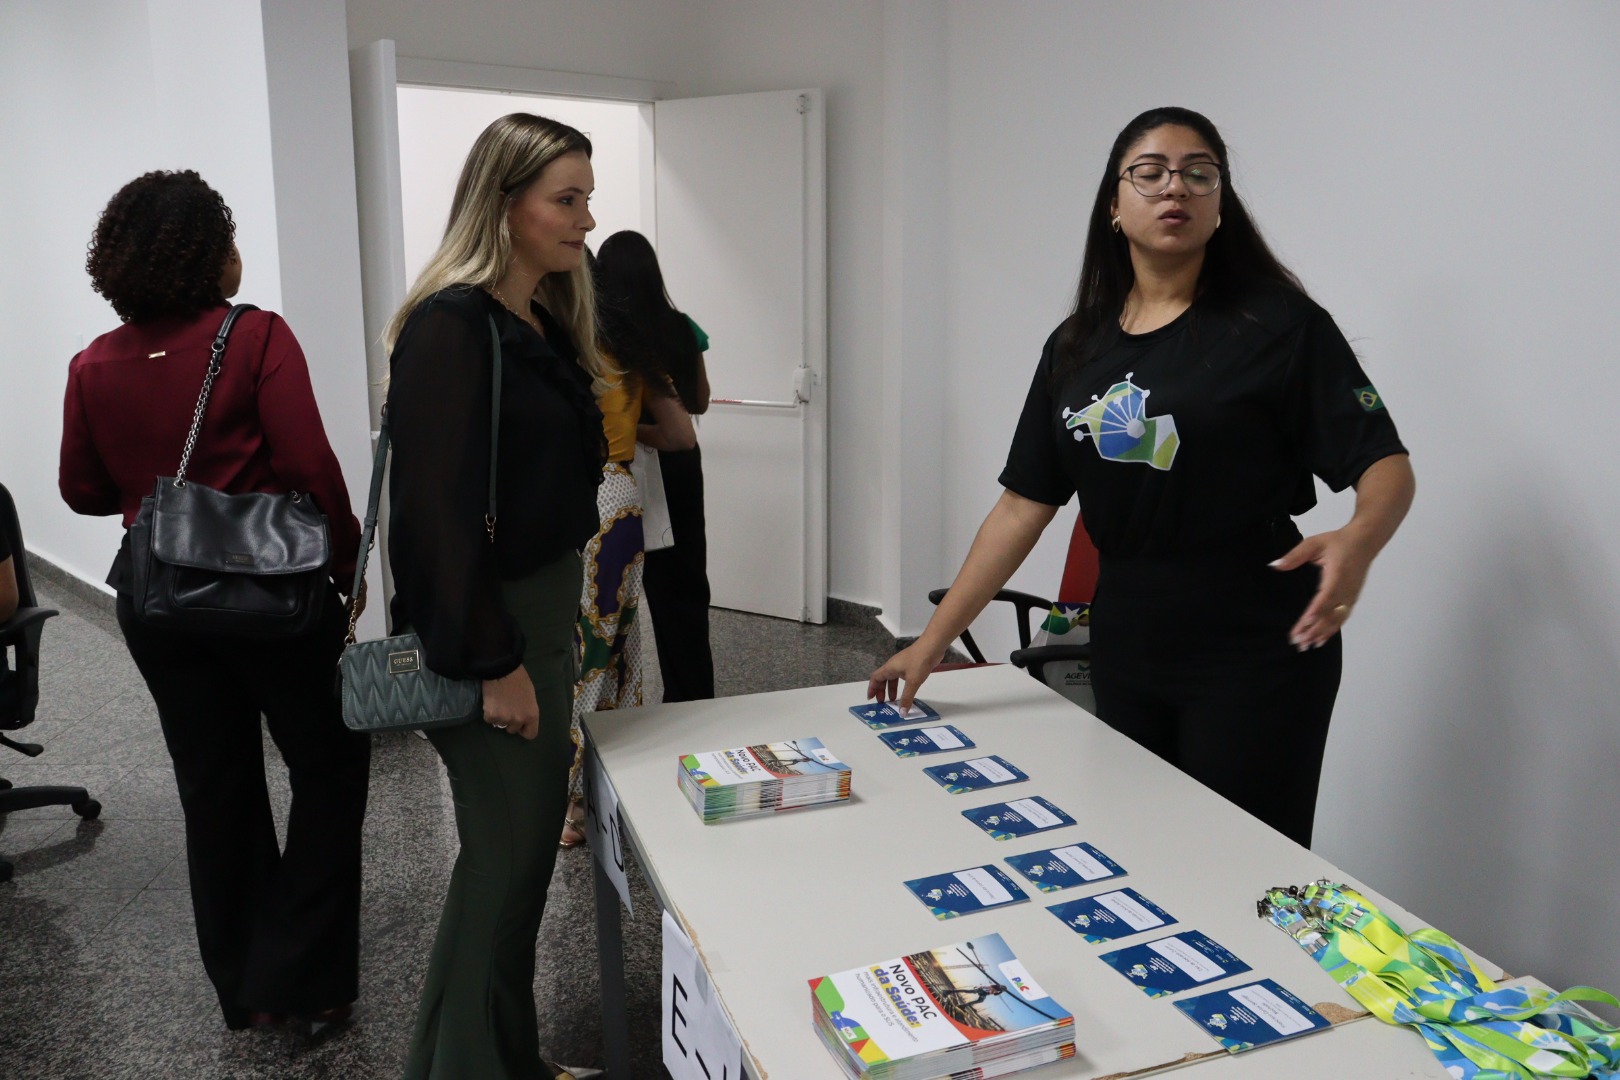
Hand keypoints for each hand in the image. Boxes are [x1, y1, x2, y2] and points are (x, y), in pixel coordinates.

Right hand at [481, 665, 539, 738]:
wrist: (502, 669)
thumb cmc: (519, 679)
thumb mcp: (530, 696)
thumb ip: (527, 710)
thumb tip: (522, 719)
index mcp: (531, 715)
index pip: (530, 734)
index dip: (524, 729)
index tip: (520, 724)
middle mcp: (518, 720)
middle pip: (512, 729)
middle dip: (509, 721)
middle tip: (507, 708)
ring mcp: (504, 718)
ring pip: (500, 724)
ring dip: (499, 716)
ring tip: (499, 702)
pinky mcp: (491, 715)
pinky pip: (489, 719)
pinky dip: (489, 712)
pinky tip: (491, 701)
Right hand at [867, 639, 946, 709]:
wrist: (932, 646)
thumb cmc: (919, 662)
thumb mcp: (912, 682)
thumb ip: (907, 697)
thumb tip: (902, 713)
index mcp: (889, 668)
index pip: (875, 678)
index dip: (871, 688)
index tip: (871, 698)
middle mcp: (893, 666)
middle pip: (882, 678)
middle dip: (881, 691)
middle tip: (883, 702)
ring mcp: (902, 664)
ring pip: (892, 678)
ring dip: (891, 689)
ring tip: (894, 700)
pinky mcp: (911, 665)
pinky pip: (901, 677)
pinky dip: (901, 685)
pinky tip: (906, 690)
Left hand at [1271, 528, 1374, 650]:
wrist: (1365, 541)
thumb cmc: (1338, 542)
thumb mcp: (1314, 543)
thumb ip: (1295, 555)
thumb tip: (1275, 565)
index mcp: (1338, 573)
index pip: (1328, 595)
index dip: (1318, 609)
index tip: (1307, 621)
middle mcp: (1346, 588)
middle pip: (1331, 612)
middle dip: (1315, 628)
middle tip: (1297, 642)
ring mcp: (1351, 595)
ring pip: (1337, 619)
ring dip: (1321, 633)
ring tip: (1305, 646)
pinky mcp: (1352, 599)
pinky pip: (1342, 618)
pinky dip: (1331, 631)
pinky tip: (1320, 641)